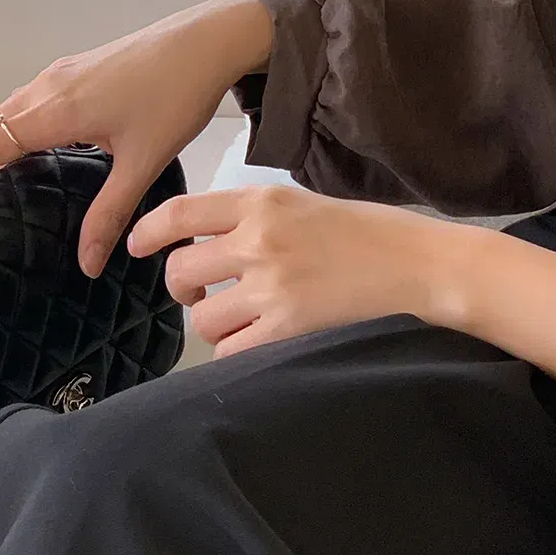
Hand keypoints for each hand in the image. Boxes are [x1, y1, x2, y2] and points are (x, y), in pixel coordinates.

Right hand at [0, 0, 272, 278]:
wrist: (206, 41)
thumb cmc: (177, 96)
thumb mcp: (144, 163)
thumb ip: (111, 213)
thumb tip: (88, 263)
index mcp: (55, 111)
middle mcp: (46, 89)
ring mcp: (58, 77)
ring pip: (1, 116)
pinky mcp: (74, 73)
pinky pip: (23, 105)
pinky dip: (4, 132)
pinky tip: (15, 152)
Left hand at [129, 184, 438, 356]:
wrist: (418, 265)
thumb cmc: (370, 234)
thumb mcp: (305, 205)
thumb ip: (255, 218)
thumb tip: (209, 242)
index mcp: (261, 203)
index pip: (181, 213)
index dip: (148, 233)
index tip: (137, 246)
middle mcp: (258, 241)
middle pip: (181, 271)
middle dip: (182, 289)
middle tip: (199, 296)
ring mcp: (272, 286)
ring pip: (201, 317)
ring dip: (212, 324)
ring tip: (239, 321)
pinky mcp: (288, 327)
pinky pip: (232, 350)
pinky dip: (236, 351)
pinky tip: (256, 343)